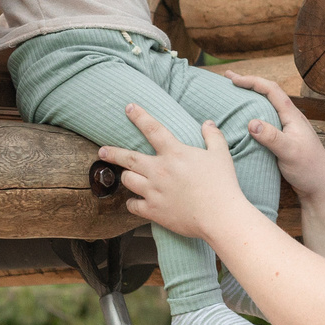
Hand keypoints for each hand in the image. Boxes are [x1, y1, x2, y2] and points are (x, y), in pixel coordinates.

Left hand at [99, 105, 248, 241]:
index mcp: (174, 154)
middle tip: (102, 151)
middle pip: (128, 158)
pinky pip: (133, 205)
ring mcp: (154, 191)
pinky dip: (132, 203)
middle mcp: (159, 170)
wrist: (221, 216)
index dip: (139, 116)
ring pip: (127, 180)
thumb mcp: (221, 155)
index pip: (153, 129)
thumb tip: (207, 123)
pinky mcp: (153, 211)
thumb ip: (213, 136)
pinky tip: (135, 202)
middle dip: (112, 152)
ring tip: (126, 176)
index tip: (129, 107)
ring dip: (126, 177)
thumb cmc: (223, 185)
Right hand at [221, 71, 324, 204]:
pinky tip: (243, 122)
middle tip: (228, 79)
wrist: (321, 188)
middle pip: (268, 94)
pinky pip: (266, 122)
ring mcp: (287, 130)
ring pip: (266, 107)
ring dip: (250, 99)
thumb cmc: (309, 169)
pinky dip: (252, 115)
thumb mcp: (290, 152)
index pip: (271, 90)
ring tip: (233, 95)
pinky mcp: (283, 141)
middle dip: (249, 84)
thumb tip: (251, 122)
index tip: (234, 80)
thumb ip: (271, 137)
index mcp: (292, 116)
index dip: (252, 82)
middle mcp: (290, 119)